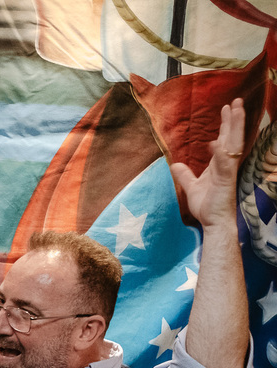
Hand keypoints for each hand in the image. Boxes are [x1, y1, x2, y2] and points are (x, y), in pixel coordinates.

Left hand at [171, 99, 244, 228]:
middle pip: (232, 138)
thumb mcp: (192, 187)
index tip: (226, 109)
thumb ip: (185, 175)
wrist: (214, 223)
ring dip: (234, 128)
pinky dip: (220, 154)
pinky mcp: (225, 182)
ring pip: (233, 146)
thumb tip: (175, 165)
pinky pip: (224, 166)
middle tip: (235, 101)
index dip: (226, 125)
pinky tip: (218, 143)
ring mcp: (227, 173)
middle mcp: (226, 166)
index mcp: (219, 165)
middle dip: (233, 119)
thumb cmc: (207, 207)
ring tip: (234, 110)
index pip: (225, 140)